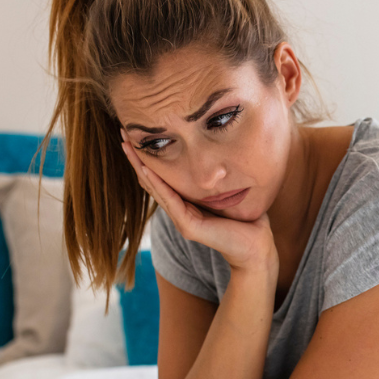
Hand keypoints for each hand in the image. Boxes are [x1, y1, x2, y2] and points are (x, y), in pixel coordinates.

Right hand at [120, 130, 276, 273]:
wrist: (256, 245)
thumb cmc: (244, 217)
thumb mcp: (225, 190)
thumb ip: (214, 177)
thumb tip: (216, 150)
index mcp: (185, 202)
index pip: (159, 176)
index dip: (146, 157)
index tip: (136, 135)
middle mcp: (178, 210)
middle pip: (150, 180)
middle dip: (136, 157)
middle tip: (122, 133)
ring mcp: (181, 219)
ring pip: (154, 188)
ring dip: (140, 166)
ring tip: (127, 146)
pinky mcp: (189, 226)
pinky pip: (170, 200)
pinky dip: (157, 183)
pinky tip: (147, 169)